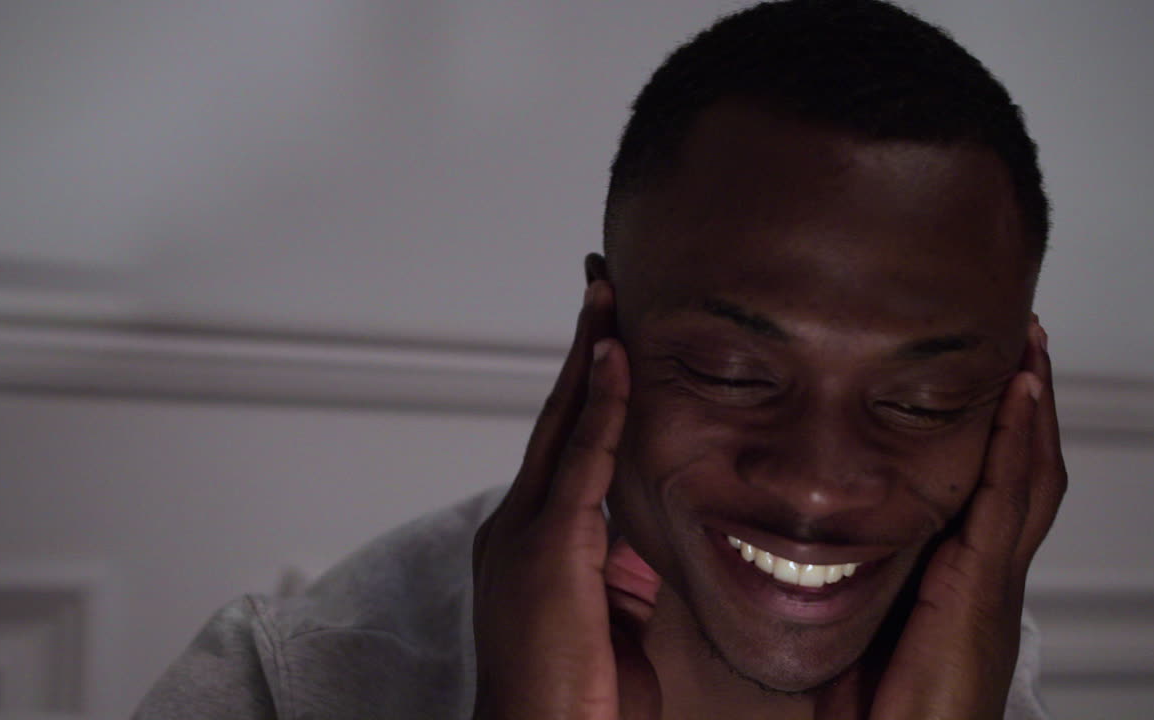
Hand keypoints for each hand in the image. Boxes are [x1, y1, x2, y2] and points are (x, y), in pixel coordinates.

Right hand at [472, 277, 654, 719]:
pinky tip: (615, 360)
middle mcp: (515, 526)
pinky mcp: (548, 548)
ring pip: (562, 424)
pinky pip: (581, 462)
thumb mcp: (609, 618)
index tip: (603, 338)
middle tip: (599, 286)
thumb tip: (638, 535)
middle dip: (579, 349)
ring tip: (607, 299)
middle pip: (554, 417)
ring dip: (588, 357)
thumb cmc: (574, 700)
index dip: (583, 388)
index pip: (562, 446)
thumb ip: (617, 567)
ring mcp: (524, 533)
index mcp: (528, 542)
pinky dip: (600, 407)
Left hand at [822, 319, 1066, 718]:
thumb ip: (857, 581)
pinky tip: (1017, 396)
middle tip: (1026, 343)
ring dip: (1031, 407)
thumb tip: (806, 543)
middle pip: (1025, 472)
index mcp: (962, 582)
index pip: (993, 491)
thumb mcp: (868, 626)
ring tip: (1029, 349)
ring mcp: (990, 580)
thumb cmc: (881, 711)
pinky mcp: (980, 588)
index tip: (995, 380)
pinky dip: (1016, 444)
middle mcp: (987, 575)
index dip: (1001, 436)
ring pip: (1028, 475)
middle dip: (1028, 407)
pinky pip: (1005, 501)